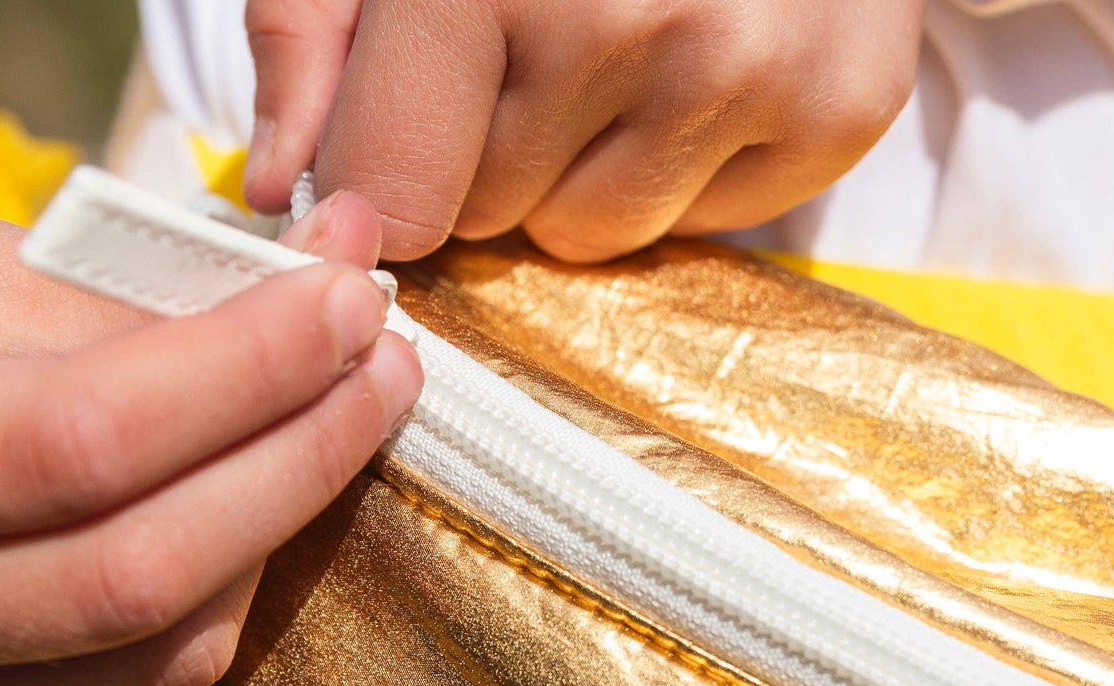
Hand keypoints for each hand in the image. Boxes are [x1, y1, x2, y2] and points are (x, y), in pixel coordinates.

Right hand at [0, 191, 420, 685]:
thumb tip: (327, 286)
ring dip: (276, 538)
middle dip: (294, 464)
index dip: (240, 377)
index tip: (350, 306)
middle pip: (139, 576)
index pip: (78, 443)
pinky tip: (247, 514)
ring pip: (160, 656)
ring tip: (335, 424)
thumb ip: (134, 299)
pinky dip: (215, 600)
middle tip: (384, 368)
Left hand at [243, 0, 925, 262]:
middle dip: (483, 147)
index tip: (390, 136)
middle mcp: (628, 23)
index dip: (377, 179)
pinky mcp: (834, 110)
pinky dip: (683, 164)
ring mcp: (744, 72)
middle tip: (528, 33)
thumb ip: (309, 25)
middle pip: (488, 214)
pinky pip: (699, 225)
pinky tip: (700, 57)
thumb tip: (279, 179)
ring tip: (616, 41)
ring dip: (578, 169)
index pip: (395, 193)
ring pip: (590, 235)